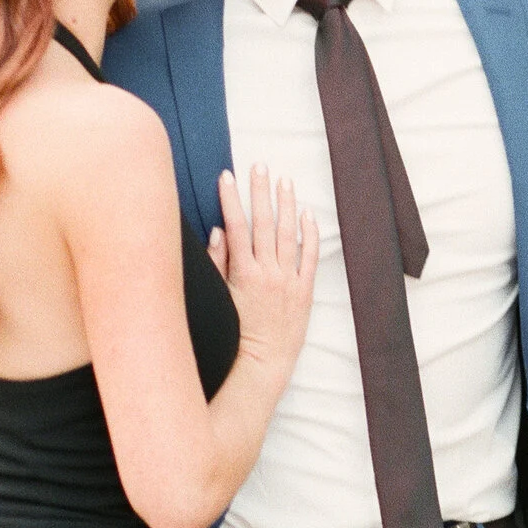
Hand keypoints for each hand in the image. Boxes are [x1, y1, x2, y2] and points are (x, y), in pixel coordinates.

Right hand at [211, 165, 318, 380]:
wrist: (261, 361)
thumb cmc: (234, 332)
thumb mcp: (220, 297)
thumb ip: (217, 262)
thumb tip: (217, 230)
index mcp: (243, 272)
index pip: (236, 226)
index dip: (230, 199)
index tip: (226, 176)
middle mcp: (267, 272)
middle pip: (263, 223)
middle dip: (260, 191)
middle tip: (259, 165)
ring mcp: (288, 280)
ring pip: (288, 234)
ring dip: (286, 204)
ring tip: (284, 180)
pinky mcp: (305, 290)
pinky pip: (309, 257)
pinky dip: (309, 234)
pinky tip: (307, 214)